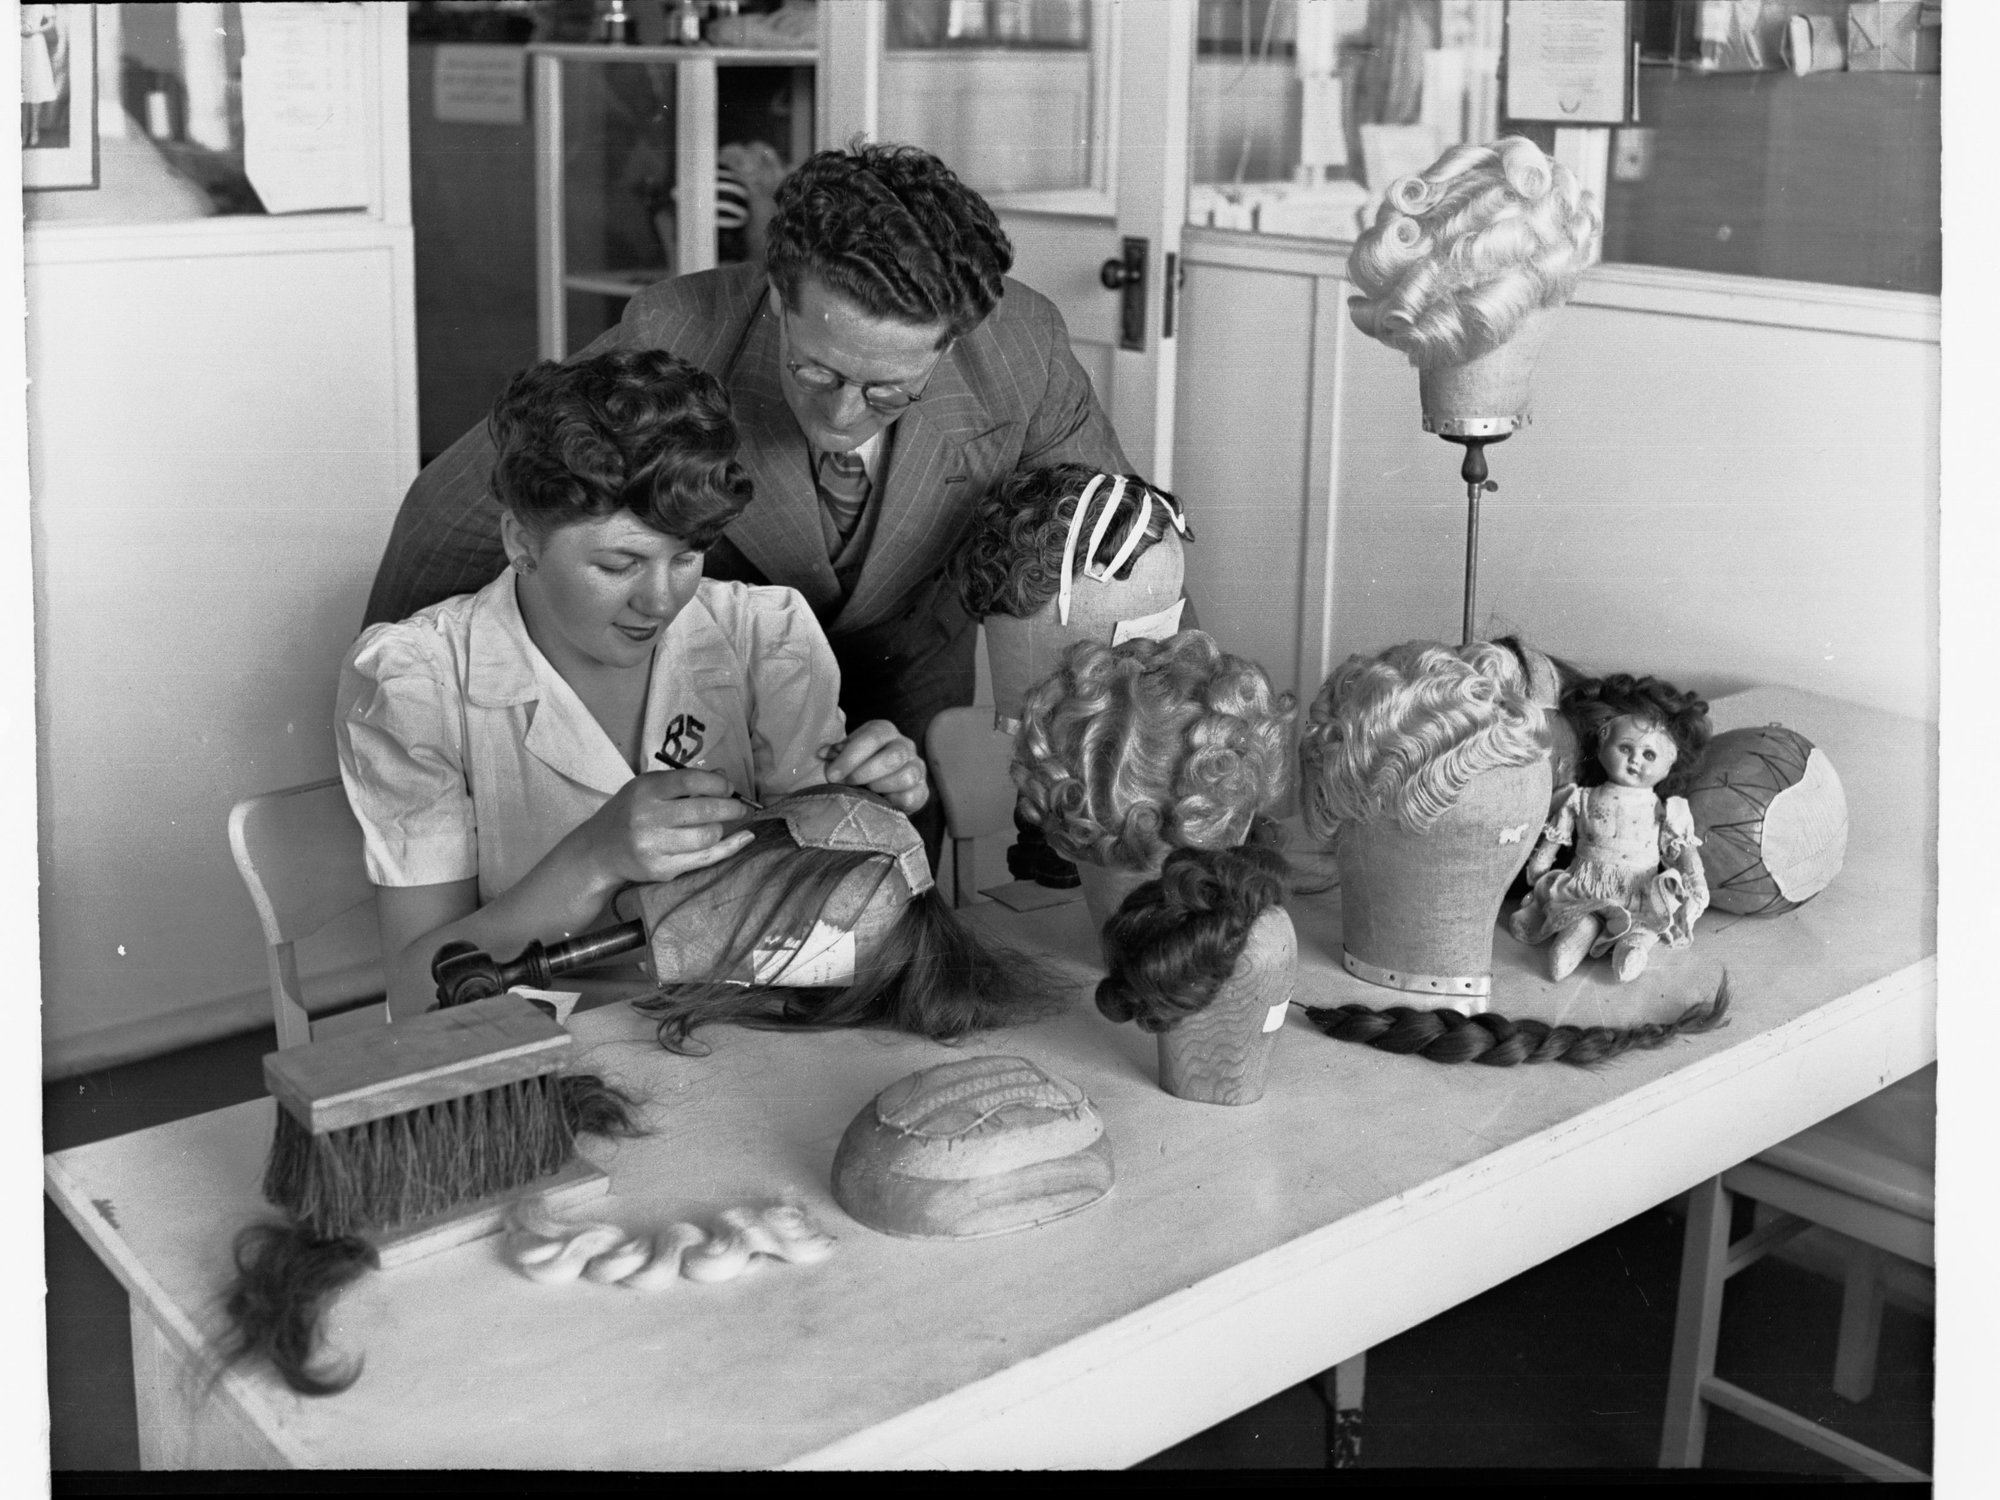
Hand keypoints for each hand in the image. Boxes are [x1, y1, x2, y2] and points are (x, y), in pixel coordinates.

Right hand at [588, 769, 754, 884]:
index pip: (691, 781)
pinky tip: (745, 839)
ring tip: (719, 824)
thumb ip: (683, 781)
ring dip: (721, 828)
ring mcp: (654, 846)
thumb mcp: (648, 788)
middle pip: (704, 811)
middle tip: (740, 807)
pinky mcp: (662, 869)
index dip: (718, 784)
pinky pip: (705, 858)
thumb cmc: (629, 813)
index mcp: (645, 790)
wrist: (598, 851)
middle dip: (730, 807)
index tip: (728, 788)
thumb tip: (723, 778)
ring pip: (707, 836)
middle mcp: (647, 817)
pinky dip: (730, 848)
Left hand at [820, 720, 928, 813]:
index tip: (832, 775)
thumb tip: (822, 754)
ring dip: (879, 787)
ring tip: (864, 792)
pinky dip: (892, 801)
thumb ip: (835, 753)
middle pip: (893, 756)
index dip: (851, 757)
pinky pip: (911, 797)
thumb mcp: (844, 754)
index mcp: (884, 730)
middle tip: (844, 785)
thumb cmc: (856, 766)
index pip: (873, 737)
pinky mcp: (922, 790)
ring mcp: (917, 767)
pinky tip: (879, 801)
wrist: (877, 786)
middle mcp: (905, 745)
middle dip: (864, 774)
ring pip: (906, 777)